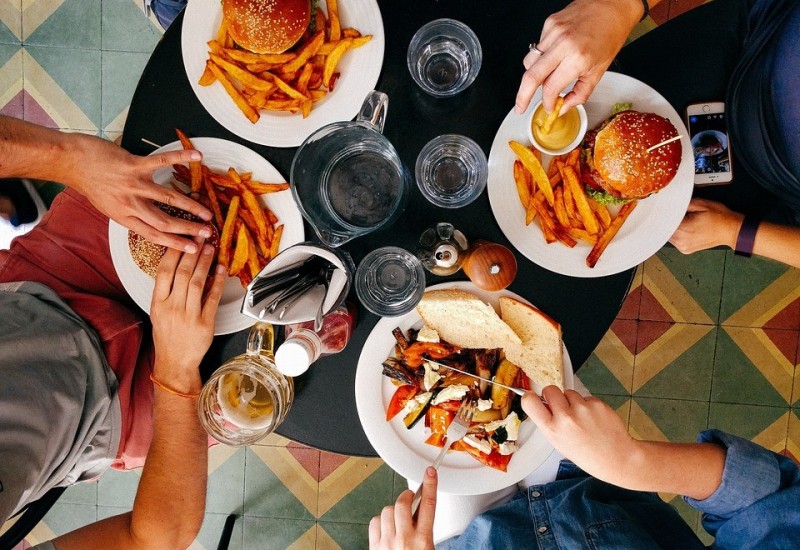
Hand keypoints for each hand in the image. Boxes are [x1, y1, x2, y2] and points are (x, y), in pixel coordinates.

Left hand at [67, 135, 213, 251]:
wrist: (71, 162)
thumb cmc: (90, 183)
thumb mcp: (108, 206)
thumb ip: (129, 213)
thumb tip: (149, 219)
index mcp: (124, 217)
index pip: (154, 235)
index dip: (176, 243)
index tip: (193, 249)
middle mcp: (130, 204)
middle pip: (165, 222)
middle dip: (189, 229)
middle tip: (207, 233)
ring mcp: (133, 184)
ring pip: (168, 198)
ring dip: (190, 206)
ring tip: (207, 212)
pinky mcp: (134, 165)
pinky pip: (161, 162)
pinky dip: (180, 158)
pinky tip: (197, 156)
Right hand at [150, 241, 225, 393]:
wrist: (175, 362)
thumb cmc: (167, 335)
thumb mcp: (158, 312)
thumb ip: (166, 290)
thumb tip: (178, 264)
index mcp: (158, 303)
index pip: (164, 271)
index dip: (174, 252)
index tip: (182, 238)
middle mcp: (172, 307)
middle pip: (182, 273)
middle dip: (192, 252)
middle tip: (200, 236)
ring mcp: (188, 315)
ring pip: (198, 283)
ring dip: (205, 263)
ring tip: (210, 248)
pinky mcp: (205, 324)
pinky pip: (213, 298)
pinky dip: (218, 282)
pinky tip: (221, 269)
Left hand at [369, 467, 436, 549]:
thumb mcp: (428, 547)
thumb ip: (424, 529)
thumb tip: (420, 509)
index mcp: (423, 540)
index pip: (428, 505)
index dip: (429, 485)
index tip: (430, 472)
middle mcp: (405, 539)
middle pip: (402, 503)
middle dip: (405, 496)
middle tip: (409, 498)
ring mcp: (388, 542)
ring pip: (387, 510)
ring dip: (393, 511)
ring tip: (397, 520)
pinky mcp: (375, 546)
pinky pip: (375, 521)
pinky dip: (380, 521)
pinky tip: (386, 527)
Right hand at [514, 0, 641, 113]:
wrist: (613, 6)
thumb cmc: (610, 35)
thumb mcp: (599, 71)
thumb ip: (580, 93)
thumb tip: (563, 107)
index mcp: (578, 58)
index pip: (551, 88)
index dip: (547, 102)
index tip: (548, 107)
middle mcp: (563, 44)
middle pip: (531, 76)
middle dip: (522, 96)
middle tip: (520, 107)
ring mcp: (554, 32)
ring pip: (530, 62)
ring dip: (533, 75)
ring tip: (545, 77)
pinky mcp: (549, 23)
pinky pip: (537, 47)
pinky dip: (542, 57)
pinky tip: (555, 54)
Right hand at [522, 386, 638, 484]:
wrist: (616, 457)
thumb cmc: (587, 454)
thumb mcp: (559, 443)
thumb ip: (549, 423)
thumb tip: (542, 403)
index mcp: (552, 430)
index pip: (530, 402)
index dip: (530, 397)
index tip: (533, 397)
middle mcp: (566, 417)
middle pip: (550, 389)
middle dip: (553, 395)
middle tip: (561, 406)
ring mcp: (582, 409)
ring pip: (569, 392)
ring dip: (572, 401)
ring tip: (582, 418)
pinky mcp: (597, 403)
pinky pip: (585, 397)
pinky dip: (588, 405)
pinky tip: (593, 419)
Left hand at [669, 198, 743, 252]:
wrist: (732, 230)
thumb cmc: (720, 218)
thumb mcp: (701, 204)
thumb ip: (683, 204)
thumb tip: (671, 204)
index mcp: (683, 229)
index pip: (663, 222)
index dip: (662, 214)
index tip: (661, 209)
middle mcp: (681, 241)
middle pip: (664, 229)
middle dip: (667, 220)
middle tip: (672, 212)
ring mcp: (683, 247)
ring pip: (668, 236)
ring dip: (671, 228)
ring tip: (682, 220)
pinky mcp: (685, 250)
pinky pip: (674, 240)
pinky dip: (676, 234)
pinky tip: (684, 227)